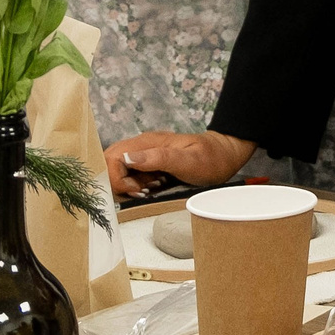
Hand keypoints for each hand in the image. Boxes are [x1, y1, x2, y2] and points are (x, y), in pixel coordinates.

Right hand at [104, 130, 254, 198]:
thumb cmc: (210, 158)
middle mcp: (143, 147)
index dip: (117, 177)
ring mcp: (145, 155)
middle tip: (141, 192)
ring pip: (118, 171)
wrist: (224, 156)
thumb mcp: (188, 161)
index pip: (112, 157)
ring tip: (150, 190)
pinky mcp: (149, 165)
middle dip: (118, 183)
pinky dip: (135, 187)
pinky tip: (152, 189)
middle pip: (110, 162)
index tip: (136, 190)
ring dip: (128, 186)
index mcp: (148, 142)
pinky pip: (131, 176)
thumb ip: (159, 158)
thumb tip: (128, 158)